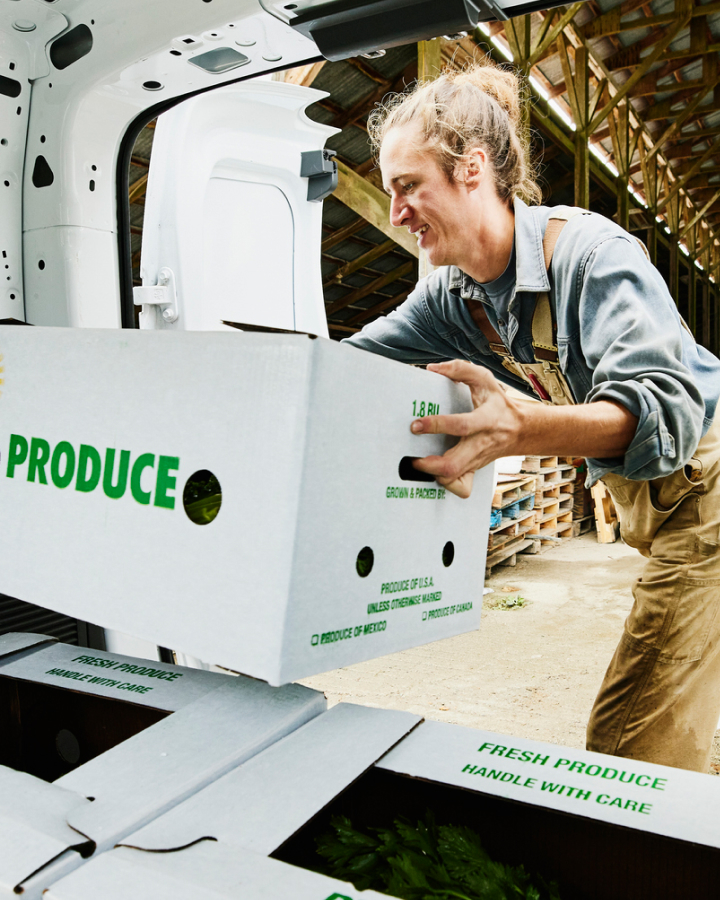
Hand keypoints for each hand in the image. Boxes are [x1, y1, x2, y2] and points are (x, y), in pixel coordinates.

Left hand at [410, 361, 520, 498]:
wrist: (520, 429)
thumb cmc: (499, 404)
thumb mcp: (484, 380)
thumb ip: (460, 370)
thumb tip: (433, 369)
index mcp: (486, 420)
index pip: (461, 426)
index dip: (436, 425)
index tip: (416, 424)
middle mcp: (480, 444)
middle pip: (453, 465)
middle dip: (428, 465)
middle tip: (412, 457)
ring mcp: (477, 460)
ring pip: (454, 479)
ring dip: (433, 475)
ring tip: (419, 463)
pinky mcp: (474, 470)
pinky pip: (460, 487)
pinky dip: (446, 484)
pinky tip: (435, 473)